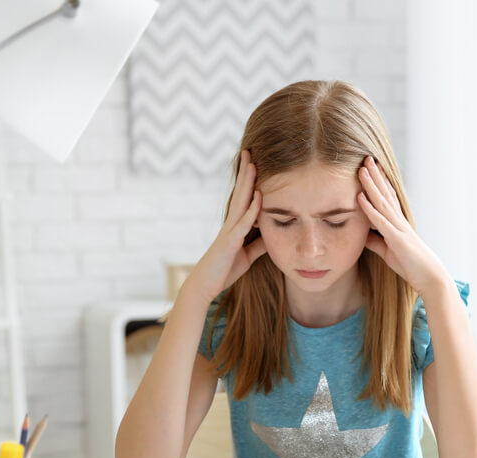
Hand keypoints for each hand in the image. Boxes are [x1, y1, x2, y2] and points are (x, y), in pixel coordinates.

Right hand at [184, 150, 266, 302]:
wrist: (205, 286)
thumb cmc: (223, 271)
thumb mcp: (247, 256)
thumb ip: (258, 245)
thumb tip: (271, 236)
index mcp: (234, 226)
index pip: (242, 198)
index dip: (248, 181)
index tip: (254, 162)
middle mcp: (230, 223)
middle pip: (240, 193)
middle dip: (245, 172)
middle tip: (249, 150)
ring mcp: (228, 231)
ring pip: (240, 201)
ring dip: (247, 182)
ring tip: (252, 163)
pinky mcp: (229, 242)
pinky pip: (242, 223)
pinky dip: (252, 209)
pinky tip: (259, 196)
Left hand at [357, 156, 446, 296]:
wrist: (431, 278)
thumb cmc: (412, 266)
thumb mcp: (389, 252)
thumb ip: (376, 242)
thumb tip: (363, 234)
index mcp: (398, 224)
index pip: (387, 198)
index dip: (379, 183)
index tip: (371, 169)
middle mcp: (399, 222)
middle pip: (385, 194)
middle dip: (375, 176)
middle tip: (366, 158)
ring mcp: (399, 229)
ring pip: (382, 202)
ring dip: (371, 186)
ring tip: (362, 170)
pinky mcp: (397, 240)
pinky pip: (381, 222)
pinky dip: (369, 209)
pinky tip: (360, 198)